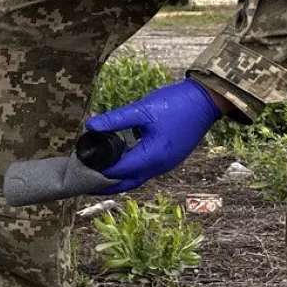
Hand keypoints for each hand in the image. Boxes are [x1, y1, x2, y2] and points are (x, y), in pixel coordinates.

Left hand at [85, 77, 223, 191]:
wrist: (207, 101)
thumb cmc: (176, 104)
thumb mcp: (143, 110)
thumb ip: (115, 119)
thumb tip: (90, 125)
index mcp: (152, 156)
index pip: (118, 171)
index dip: (98, 171)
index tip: (79, 167)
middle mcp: (159, 166)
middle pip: (126, 183)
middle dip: (104, 184)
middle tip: (83, 180)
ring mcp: (166, 164)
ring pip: (136, 179)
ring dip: (117, 179)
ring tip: (96, 174)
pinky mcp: (169, 159)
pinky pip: (145, 171)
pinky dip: (129, 172)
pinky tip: (118, 164)